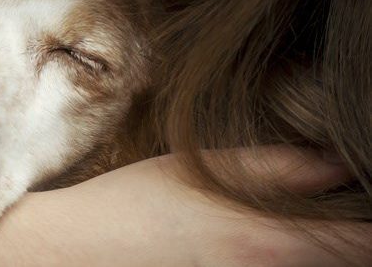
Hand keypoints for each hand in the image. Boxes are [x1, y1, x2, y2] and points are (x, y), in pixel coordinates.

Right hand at [3, 147, 369, 265]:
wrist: (77, 252)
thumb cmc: (131, 204)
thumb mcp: (197, 170)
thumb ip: (274, 167)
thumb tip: (338, 163)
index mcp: (267, 243)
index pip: (363, 245)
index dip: (371, 225)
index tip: (364, 203)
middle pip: (345, 261)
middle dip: (349, 238)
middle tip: (333, 210)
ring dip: (321, 249)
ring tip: (302, 224)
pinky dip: (287, 258)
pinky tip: (260, 241)